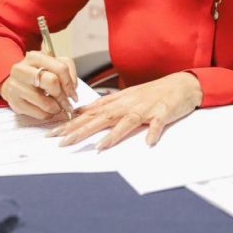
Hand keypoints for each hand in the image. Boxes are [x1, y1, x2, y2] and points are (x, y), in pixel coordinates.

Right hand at [0, 51, 77, 119]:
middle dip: (63, 97)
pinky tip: (47, 111)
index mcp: (34, 57)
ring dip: (56, 108)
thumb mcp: (53, 64)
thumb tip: (73, 88)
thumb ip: (68, 70)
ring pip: (46, 102)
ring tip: (57, 108)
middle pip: (52, 82)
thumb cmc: (37, 74)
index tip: (74, 95)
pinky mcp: (14, 101)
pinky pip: (38, 113)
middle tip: (67, 104)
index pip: (60, 68)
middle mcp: (22, 69)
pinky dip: (47, 115)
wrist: (15, 83)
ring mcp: (16, 86)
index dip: (70, 84)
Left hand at [48, 72, 202, 150]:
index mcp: (117, 102)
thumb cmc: (150, 93)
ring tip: (98, 147)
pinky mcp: (162, 113)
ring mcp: (145, 109)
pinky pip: (157, 124)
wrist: (180, 85)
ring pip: (126, 121)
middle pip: (101, 118)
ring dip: (113, 134)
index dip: (71, 124)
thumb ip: (103, 105)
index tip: (52, 134)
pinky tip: (149, 143)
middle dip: (82, 130)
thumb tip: (79, 112)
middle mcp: (127, 104)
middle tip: (63, 142)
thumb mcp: (124, 97)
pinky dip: (153, 132)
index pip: (90, 113)